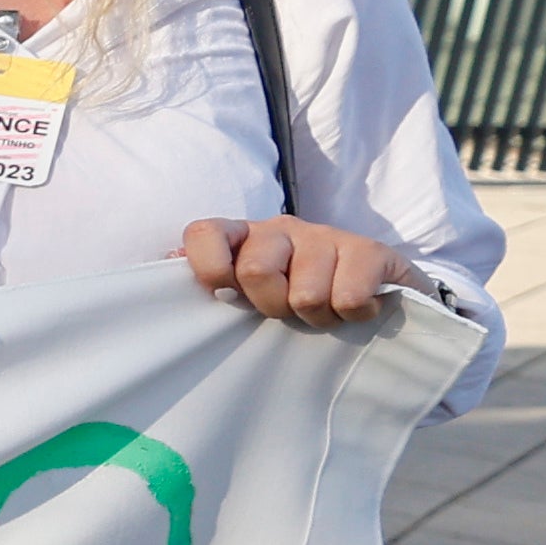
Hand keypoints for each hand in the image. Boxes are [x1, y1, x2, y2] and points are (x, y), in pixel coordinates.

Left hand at [182, 216, 406, 325]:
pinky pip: (348, 298)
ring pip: (306, 294)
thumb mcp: (251, 292)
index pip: (204, 233)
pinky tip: (357, 307)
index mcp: (244, 236)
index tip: (228, 296)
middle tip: (289, 311)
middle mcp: (282, 227)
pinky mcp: (371, 250)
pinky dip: (353, 315)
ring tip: (326, 309)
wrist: (379, 294)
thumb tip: (167, 259)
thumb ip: (213, 277)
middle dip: (273, 307)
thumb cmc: (298, 297)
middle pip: (255, 271)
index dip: (210, 269)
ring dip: (317, 317)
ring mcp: (327, 234)